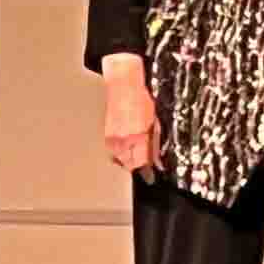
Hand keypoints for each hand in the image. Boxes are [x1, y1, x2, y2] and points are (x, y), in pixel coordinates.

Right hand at [100, 59, 158, 177]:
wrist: (123, 86)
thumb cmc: (142, 100)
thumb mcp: (155, 122)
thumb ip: (155, 145)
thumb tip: (158, 163)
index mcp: (137, 136)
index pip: (141, 164)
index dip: (146, 173)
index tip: (151, 177)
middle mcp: (122, 139)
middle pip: (129, 165)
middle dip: (138, 168)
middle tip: (145, 166)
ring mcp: (112, 138)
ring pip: (119, 160)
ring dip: (128, 161)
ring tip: (136, 156)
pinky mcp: (106, 135)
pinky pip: (113, 152)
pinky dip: (120, 154)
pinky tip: (127, 147)